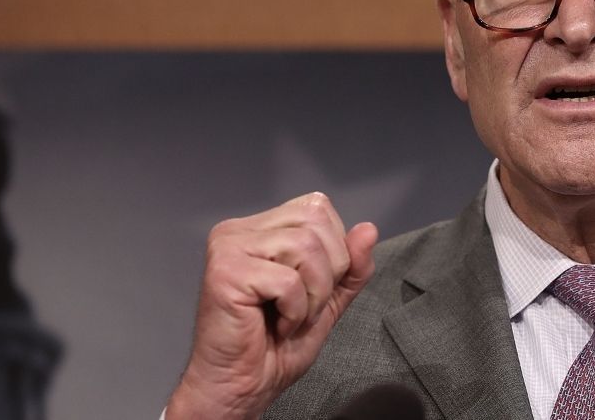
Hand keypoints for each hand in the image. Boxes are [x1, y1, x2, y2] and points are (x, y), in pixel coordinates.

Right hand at [166, 192, 378, 419]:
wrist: (241, 386)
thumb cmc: (276, 346)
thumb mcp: (329, 299)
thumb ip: (351, 266)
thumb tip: (369, 229)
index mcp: (260, 228)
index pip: (317, 207)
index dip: (334, 249)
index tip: (312, 289)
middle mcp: (239, 229)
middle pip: (315, 223)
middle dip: (328, 272)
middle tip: (304, 306)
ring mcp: (228, 247)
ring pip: (305, 247)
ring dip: (313, 294)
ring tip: (292, 317)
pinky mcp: (225, 272)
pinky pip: (288, 280)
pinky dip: (296, 310)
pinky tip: (277, 326)